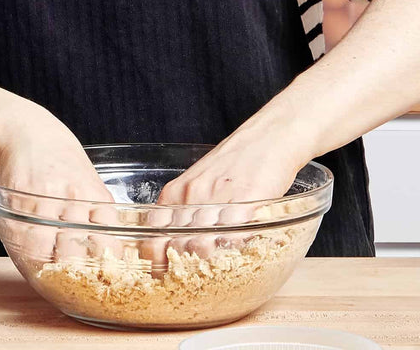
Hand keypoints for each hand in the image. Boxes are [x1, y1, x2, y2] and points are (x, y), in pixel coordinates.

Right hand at [0, 102, 115, 262]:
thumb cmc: (63, 160)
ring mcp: (46, 199)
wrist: (30, 133)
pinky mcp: (21, 201)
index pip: (108, 240)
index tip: (103, 277)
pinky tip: (32, 258)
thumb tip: (111, 250)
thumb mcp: (89, 181)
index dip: (105, 265)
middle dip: (77, 272)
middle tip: (75, 282)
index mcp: (96, 195)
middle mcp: (73, 197)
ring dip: (51, 266)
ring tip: (53, 273)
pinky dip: (30, 254)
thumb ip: (98, 212)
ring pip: (50, 249)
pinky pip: (26, 238)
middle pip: (79, 249)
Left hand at [155, 110, 306, 258]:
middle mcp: (192, 194)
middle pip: (174, 242)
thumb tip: (171, 241)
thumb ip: (184, 208)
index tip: (158, 272)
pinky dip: (229, 250)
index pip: (153, 229)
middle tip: (183, 280)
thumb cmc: (233, 162)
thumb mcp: (198, 181)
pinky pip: (232, 233)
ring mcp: (217, 197)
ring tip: (207, 273)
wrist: (266, 138)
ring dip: (202, 263)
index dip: (153, 255)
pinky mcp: (245, 201)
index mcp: (177, 191)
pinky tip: (231, 256)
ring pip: (200, 242)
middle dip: (177, 266)